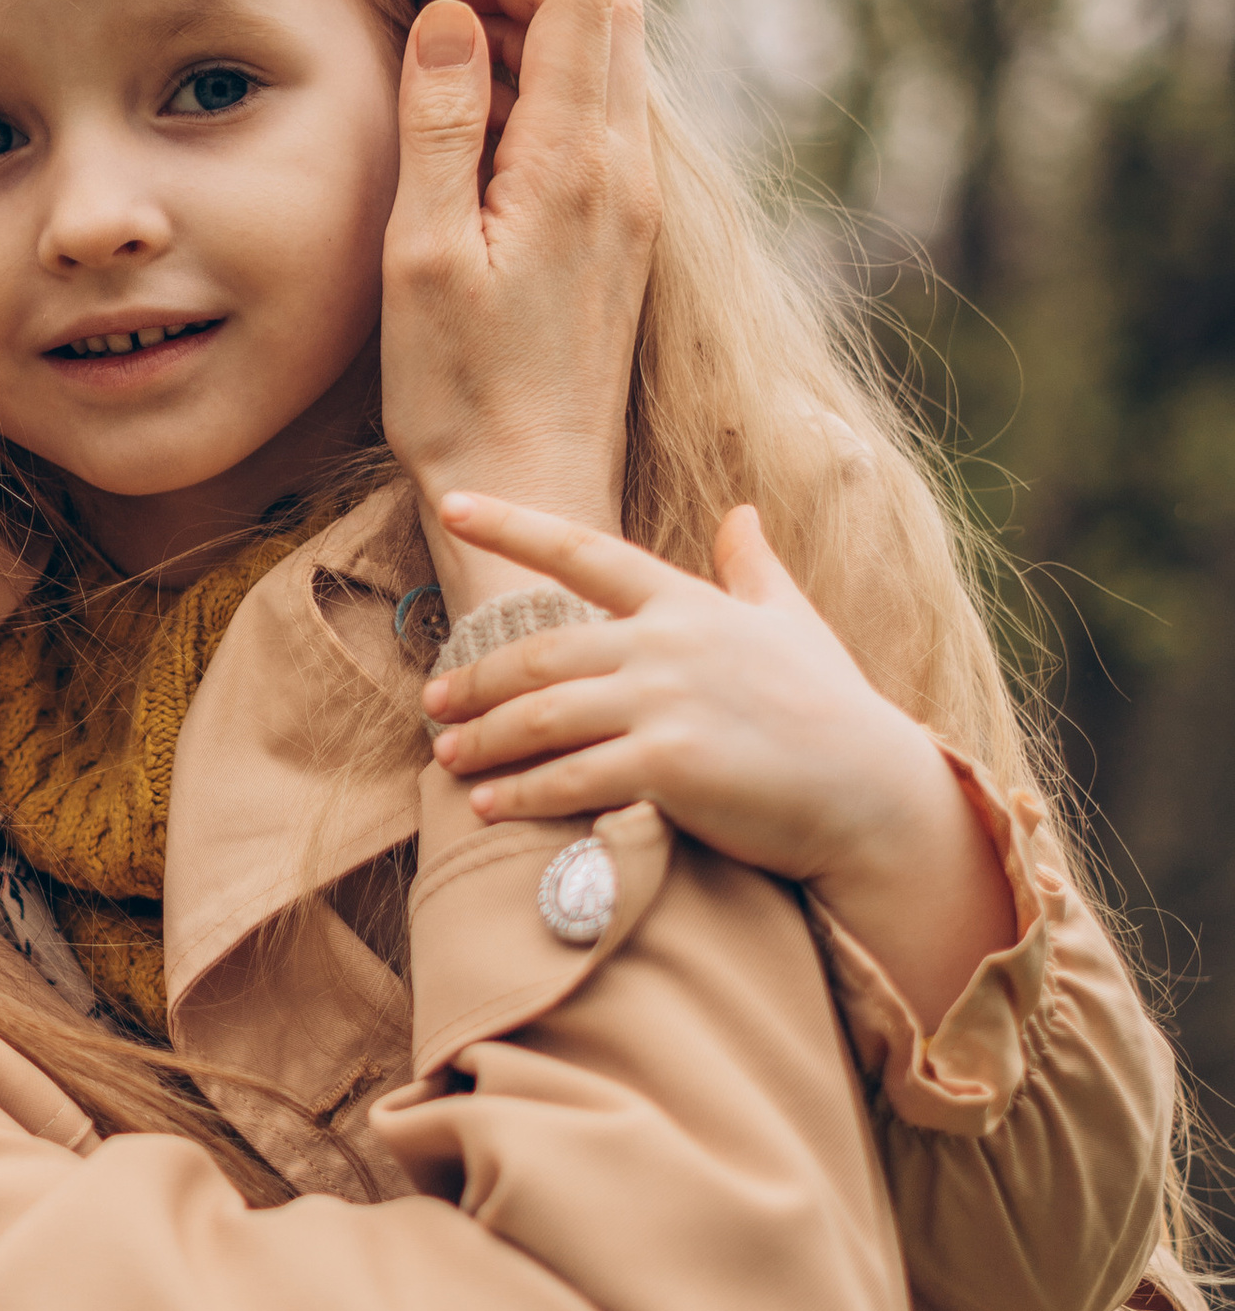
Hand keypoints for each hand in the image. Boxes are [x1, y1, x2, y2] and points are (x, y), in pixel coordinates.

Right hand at [382, 0, 656, 620]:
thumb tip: (447, 11)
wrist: (532, 494)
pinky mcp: (617, 233)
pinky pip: (589, 116)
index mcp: (581, 166)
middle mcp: (625, 174)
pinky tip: (472, 92)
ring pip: (598, 64)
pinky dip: (535, 74)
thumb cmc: (462, 390)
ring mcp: (629, 204)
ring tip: (436, 11)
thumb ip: (440, 122)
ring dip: (525, 19)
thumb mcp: (425, 252)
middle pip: (601, 16)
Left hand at [422, 496, 1017, 1030]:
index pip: (584, 551)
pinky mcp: (670, 767)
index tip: (453, 504)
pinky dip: (522, 793)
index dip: (513, 524)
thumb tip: (741, 515)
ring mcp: (668, 704)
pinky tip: (489, 806)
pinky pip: (572, 778)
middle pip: (541, 653)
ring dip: (485, 738)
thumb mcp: (793, 622)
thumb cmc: (833, 708)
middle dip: (478, 679)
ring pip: (543, 715)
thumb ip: (753, 568)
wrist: (873, 794)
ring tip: (449, 756)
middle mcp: (669, 644)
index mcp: (687, 603)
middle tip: (437, 703)